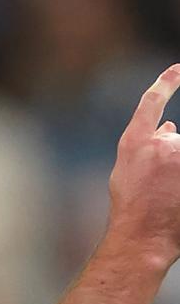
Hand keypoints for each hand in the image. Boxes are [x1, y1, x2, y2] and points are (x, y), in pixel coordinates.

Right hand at [109, 64, 179, 263]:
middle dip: (171, 156)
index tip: (178, 69)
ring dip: (176, 168)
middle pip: (174, 139)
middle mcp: (161, 144)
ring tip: (168, 193)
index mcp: (134, 141)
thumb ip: (147, 144)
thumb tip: (172, 126)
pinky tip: (171, 189)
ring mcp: (179, 157)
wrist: (144, 234)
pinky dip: (176, 174)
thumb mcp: (129, 168)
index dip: (167, 82)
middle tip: (161, 184)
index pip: (151, 101)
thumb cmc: (133, 204)